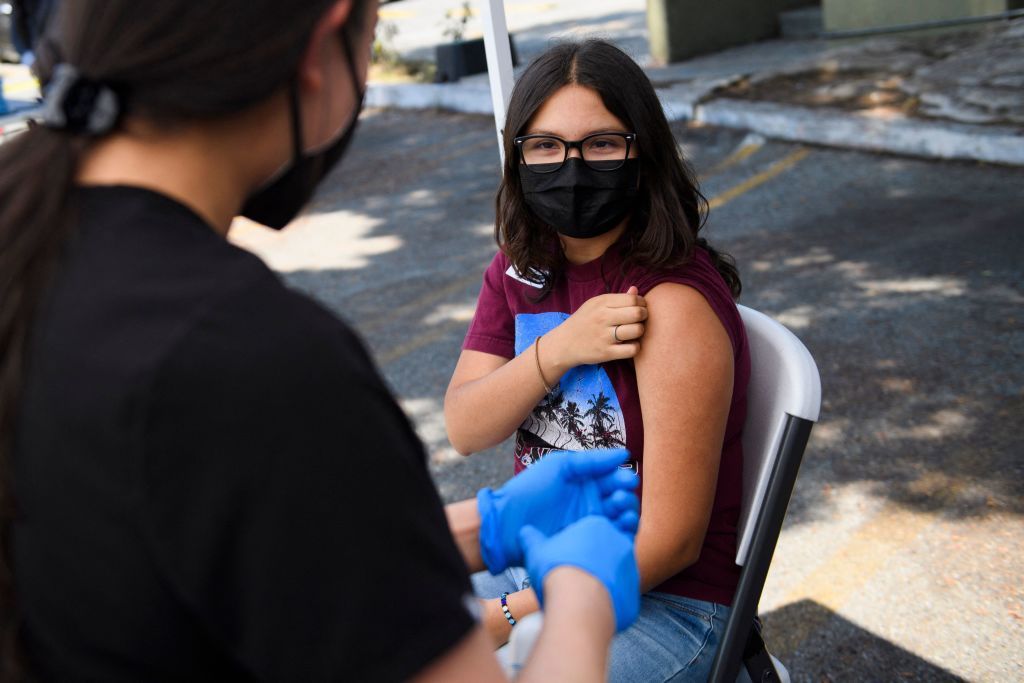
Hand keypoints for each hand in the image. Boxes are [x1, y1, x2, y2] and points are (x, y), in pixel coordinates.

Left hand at [476, 448, 638, 572]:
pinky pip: (612, 537)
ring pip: (621, 518)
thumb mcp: (559, 467)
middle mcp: (591, 502)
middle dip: (626, 496)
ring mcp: (589, 523)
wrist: (508, 524)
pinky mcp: (586, 542)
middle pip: (621, 499)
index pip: (614, 479)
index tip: (628, 479)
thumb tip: (624, 454)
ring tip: (620, 510)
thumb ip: (591, 460)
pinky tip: (622, 526)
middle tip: (621, 495)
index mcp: (585, 482)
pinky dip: (623, 532)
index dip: (624, 478)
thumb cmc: (529, 490)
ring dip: (627, 513)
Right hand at [520, 516, 639, 631]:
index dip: (576, 546)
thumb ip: (532, 539)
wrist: (579, 606)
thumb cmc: (557, 572)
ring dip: (601, 580)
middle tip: (573, 575)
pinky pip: (620, 594)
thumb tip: (525, 533)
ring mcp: (630, 567)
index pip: (590, 531)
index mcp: (598, 525)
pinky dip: (608, 599)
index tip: (565, 558)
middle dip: (591, 562)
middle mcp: (619, 542)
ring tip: (580, 594)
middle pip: (604, 550)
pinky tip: (590, 606)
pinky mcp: (633, 592)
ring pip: (615, 571)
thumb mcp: (536, 551)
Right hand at [544, 286, 646, 367]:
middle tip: (640, 320)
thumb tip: (636, 290)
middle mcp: (603, 318)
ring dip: (640, 331)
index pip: (633, 299)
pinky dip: (635, 347)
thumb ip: (617, 299)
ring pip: (637, 330)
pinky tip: (629, 344)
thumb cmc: (583, 322)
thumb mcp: (595, 305)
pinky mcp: (606, 353)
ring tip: (634, 332)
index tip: (640, 308)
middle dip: (644, 316)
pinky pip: (632, 349)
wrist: (564, 344)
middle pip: (637, 313)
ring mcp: (604, 336)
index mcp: (601, 303)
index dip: (642, 303)